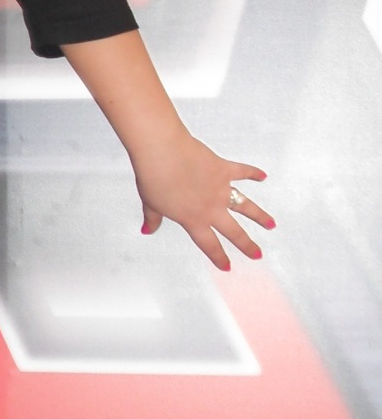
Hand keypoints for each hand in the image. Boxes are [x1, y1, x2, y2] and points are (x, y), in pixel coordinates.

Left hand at [135, 134, 273, 269]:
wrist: (162, 151)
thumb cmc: (153, 178)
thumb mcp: (151, 203)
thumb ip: (153, 219)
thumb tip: (147, 230)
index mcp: (193, 219)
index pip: (209, 244)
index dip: (218, 256)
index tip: (228, 266)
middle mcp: (211, 208)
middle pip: (234, 231)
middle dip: (247, 244)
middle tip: (258, 254)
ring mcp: (220, 189)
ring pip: (245, 206)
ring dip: (259, 216)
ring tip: (271, 225)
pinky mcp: (223, 169)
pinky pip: (242, 172)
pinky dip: (253, 173)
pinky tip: (263, 176)